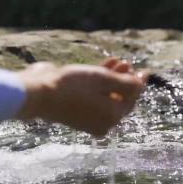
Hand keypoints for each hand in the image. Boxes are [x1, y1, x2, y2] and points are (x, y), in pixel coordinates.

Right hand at [16, 58, 146, 136]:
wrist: (38, 93)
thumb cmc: (73, 87)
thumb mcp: (104, 80)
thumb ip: (127, 83)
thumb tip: (141, 84)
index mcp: (111, 118)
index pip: (131, 101)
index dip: (138, 84)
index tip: (143, 70)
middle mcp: (101, 123)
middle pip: (118, 100)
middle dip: (124, 80)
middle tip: (127, 62)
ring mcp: (87, 119)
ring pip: (105, 97)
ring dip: (111, 78)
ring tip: (116, 61)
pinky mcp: (74, 111)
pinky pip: (92, 98)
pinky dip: (98, 84)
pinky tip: (103, 66)